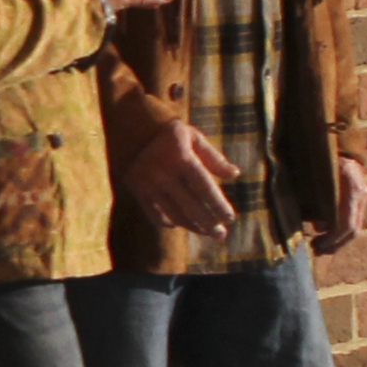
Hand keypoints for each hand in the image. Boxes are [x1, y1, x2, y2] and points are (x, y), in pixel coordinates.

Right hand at [125, 119, 241, 237]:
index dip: (218, 204)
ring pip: (174, 214)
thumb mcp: (193, 138)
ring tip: (207, 232)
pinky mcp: (138, 191)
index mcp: (181, 157)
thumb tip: (235, 174)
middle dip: (208, 223)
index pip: (204, 187)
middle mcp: (164, 173)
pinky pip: (155, 215)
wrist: (131, 132)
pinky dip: (170, 222)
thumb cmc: (170, 136)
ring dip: (193, 226)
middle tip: (221, 234)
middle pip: (190, 206)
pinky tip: (182, 223)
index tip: (230, 217)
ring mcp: (149, 184)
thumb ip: (214, 157)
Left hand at [314, 151, 366, 250]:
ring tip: (319, 244)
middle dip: (335, 244)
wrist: (334, 135)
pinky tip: (323, 229)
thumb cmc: (318, 155)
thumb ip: (313, 201)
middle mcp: (361, 194)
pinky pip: (353, 215)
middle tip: (317, 250)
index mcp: (350, 190)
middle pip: (353, 229)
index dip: (331, 240)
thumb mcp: (312, 177)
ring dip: (338, 238)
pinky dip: (340, 227)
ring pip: (355, 224)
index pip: (345, 225)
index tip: (316, 246)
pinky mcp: (360, 192)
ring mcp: (363, 193)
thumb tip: (316, 226)